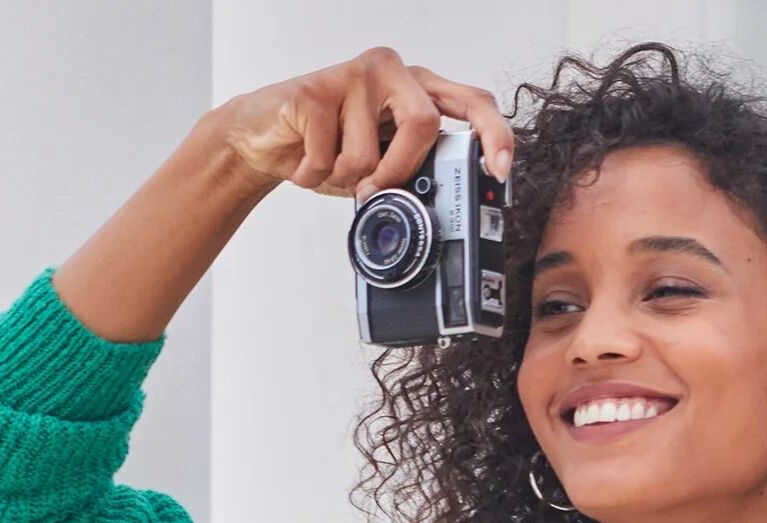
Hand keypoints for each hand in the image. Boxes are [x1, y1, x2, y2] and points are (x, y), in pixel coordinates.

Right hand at [219, 46, 513, 200]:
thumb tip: (448, 206)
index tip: (500, 170)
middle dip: (399, 172)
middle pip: (422, 125)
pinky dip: (314, 177)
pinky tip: (306, 163)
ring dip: (346, 180)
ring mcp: (354, 74)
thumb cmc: (331, 148)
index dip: (493, 135)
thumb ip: (416, 171)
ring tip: (331, 168)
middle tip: (374, 188)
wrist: (266, 137)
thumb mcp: (383, 164)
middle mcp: (391, 72)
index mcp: (417, 89)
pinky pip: (328, 156)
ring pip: (370, 153)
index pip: (471, 102)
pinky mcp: (315, 89)